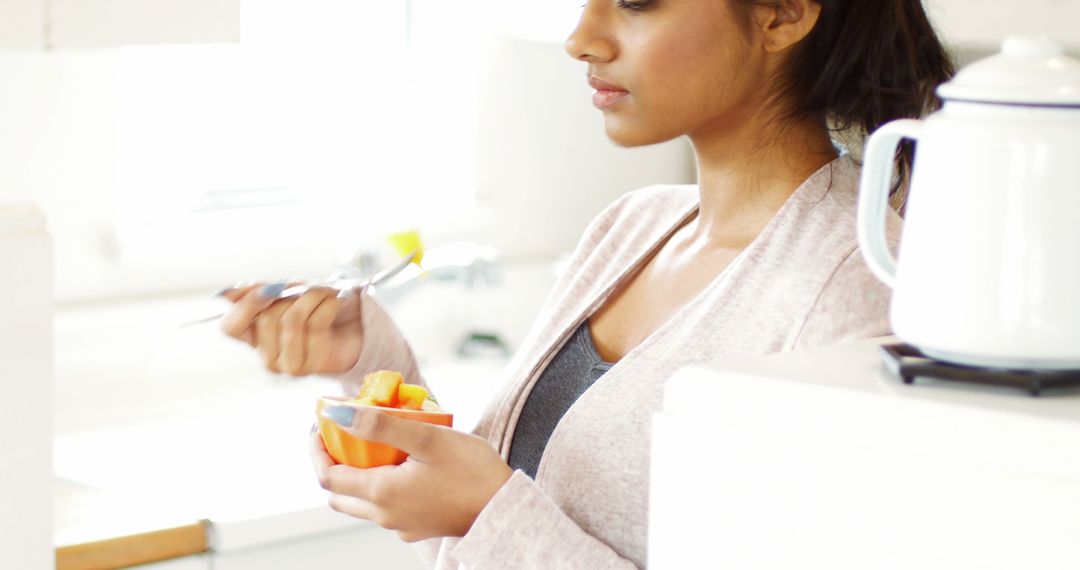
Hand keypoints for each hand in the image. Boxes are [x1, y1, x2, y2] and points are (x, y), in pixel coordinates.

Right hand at [220, 284, 364, 375]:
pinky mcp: (316, 365)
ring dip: (311, 296)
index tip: (268, 288)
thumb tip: (228, 293)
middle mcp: (268, 357)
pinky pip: (316, 324)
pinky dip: (328, 304)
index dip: (245, 306)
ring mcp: (290, 365)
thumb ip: (259, 292)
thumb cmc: (318, 309)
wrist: (358, 327)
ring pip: (291, 320)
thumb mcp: (287, 294)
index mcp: (254, 338)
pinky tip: (335, 302)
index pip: (230, 327)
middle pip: (266, 318)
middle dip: (289, 294)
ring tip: (325, 291)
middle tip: (306, 286)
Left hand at [312, 406, 512, 541]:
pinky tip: (401, 464)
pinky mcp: (417, 527)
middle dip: (331, 462)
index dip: (317, 448)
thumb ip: (381, 426)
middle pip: (338, 494)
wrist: (506, 508)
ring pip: (360, 503)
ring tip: (373, 444)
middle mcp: (384, 516)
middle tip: (340, 434)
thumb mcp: (427, 438)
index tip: (320, 424)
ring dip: (356, 475)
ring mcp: (400, 525)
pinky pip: (385, 508)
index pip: (327, 476)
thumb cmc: (472, 470)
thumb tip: (339, 415)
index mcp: (381, 494)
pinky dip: (379, 486)